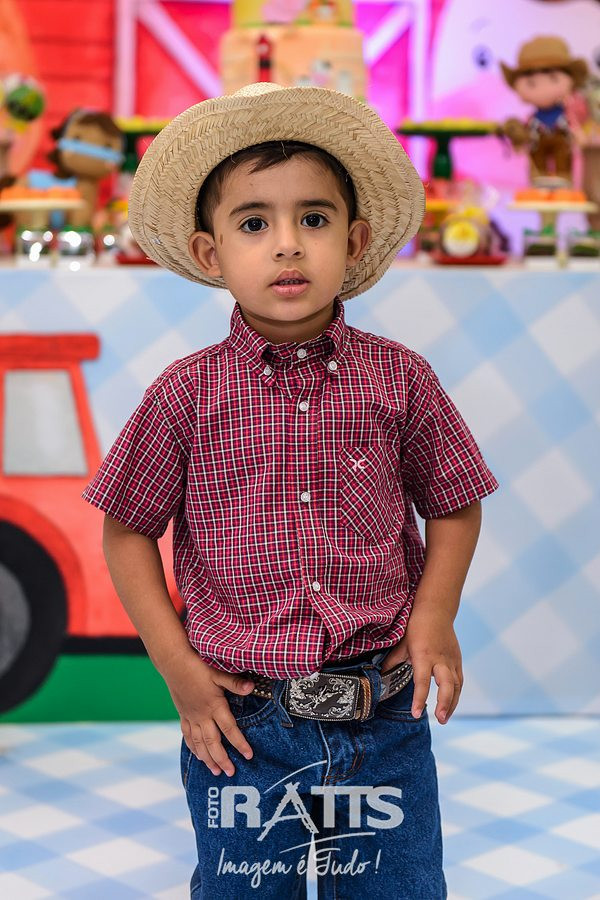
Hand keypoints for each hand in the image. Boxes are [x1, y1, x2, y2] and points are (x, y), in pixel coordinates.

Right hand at [164, 651, 255, 776]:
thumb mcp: (218, 672)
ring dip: (207, 759)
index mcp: (214, 706)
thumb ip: (235, 683)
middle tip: (231, 773)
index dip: (239, 743)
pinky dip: (193, 748)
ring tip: (215, 771)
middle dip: (222, 759)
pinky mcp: (183, 714)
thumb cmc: (197, 666)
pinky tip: (198, 756)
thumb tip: (251, 688)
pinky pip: (187, 736)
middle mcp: (202, 715)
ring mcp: (191, 716)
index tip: (249, 756)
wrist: (173, 662)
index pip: (229, 729)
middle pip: (213, 743)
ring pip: (199, 743)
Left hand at [382, 603, 462, 724]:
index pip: (422, 681)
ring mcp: (451, 660)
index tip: (416, 713)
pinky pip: (459, 680)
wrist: (435, 610)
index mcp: (423, 655)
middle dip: (445, 703)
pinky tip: (450, 705)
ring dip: (452, 704)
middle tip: (440, 719)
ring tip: (444, 719)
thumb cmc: (415, 626)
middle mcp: (440, 659)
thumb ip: (392, 662)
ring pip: (456, 685)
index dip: (419, 698)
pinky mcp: (457, 660)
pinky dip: (456, 694)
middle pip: (447, 684)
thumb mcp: (401, 643)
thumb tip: (379, 676)